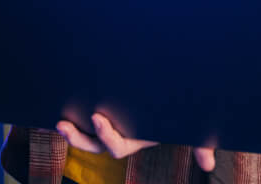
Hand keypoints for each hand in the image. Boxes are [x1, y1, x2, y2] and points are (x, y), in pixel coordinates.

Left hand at [56, 114, 215, 171]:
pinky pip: (82, 115)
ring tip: (54, 118)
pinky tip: (50, 104)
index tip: (98, 118)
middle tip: (63, 123)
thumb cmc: (180, 111)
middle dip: (76, 137)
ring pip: (82, 134)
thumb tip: (210, 164)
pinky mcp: (103, 107)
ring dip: (68, 129)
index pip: (116, 145)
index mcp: (135, 139)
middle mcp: (118, 134)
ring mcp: (109, 122)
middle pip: (91, 144)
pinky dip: (68, 113)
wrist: (175, 95)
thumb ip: (201, 143)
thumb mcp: (192, 127)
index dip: (105, 135)